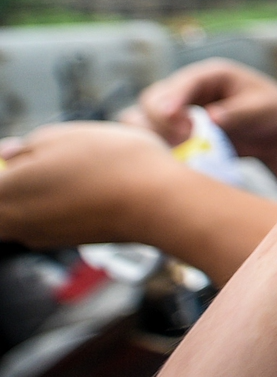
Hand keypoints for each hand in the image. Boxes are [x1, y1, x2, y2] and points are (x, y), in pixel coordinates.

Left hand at [0, 122, 186, 248]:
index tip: (16, 155)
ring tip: (56, 169)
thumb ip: (26, 146)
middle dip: (10, 184)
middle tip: (27, 161)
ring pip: (13, 215)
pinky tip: (77, 186)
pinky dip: (48, 205)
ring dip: (25, 194)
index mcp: (5, 192)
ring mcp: (39, 236)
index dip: (4, 166)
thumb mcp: (64, 135)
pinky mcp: (64, 241)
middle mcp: (14, 222)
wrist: (160, 204)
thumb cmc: (114, 164)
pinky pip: (39, 221)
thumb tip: (9, 155)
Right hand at [135, 59, 276, 194]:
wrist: (275, 134)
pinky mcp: (171, 131)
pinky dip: (151, 147)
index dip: (174, 103)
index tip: (179, 125)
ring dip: (151, 136)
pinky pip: (148, 137)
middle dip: (161, 121)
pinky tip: (170, 160)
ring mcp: (175, 110)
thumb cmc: (273, 113)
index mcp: (209, 76)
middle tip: (185, 141)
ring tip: (177, 150)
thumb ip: (237, 113)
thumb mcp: (262, 109)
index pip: (180, 84)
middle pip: (151, 100)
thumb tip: (210, 119)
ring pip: (140, 118)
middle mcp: (186, 89)